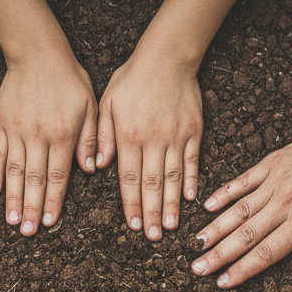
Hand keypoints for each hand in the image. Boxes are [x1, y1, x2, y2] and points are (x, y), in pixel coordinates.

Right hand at [0, 50, 96, 234]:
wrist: (37, 51)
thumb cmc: (69, 79)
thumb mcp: (91, 105)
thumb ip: (91, 138)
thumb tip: (92, 169)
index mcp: (63, 135)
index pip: (58, 176)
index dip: (53, 202)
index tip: (48, 223)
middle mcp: (38, 135)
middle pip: (35, 180)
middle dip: (32, 209)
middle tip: (28, 233)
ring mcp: (17, 130)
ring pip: (15, 171)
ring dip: (13, 199)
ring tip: (11, 222)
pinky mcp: (1, 123)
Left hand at [96, 52, 201, 239]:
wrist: (167, 55)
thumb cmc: (132, 79)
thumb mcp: (107, 103)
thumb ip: (101, 135)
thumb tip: (97, 167)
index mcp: (129, 135)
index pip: (129, 177)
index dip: (131, 203)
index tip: (133, 225)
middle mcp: (153, 139)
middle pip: (152, 183)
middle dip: (151, 212)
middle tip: (152, 236)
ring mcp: (175, 136)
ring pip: (173, 177)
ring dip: (171, 204)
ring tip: (170, 227)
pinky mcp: (194, 130)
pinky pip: (192, 160)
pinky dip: (191, 181)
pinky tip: (190, 200)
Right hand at [192, 121, 291, 287]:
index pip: (265, 253)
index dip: (241, 270)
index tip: (222, 282)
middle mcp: (284, 204)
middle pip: (245, 235)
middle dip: (219, 254)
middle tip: (197, 269)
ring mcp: (276, 181)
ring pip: (238, 210)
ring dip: (215, 228)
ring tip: (197, 244)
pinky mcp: (273, 163)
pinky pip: (243, 181)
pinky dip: (224, 193)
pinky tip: (207, 206)